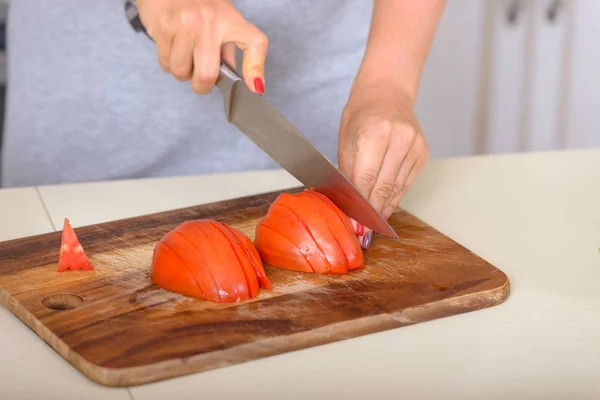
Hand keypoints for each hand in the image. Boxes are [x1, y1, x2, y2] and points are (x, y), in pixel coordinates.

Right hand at [137, 0, 267, 93]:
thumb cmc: (199, 2)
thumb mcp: (222, 17)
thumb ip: (229, 46)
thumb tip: (234, 75)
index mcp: (229, 19)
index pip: (254, 43)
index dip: (255, 68)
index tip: (254, 88)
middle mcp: (208, 22)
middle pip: (207, 75)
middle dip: (201, 86)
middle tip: (200, 79)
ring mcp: (184, 25)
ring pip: (181, 72)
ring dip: (182, 73)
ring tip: (184, 58)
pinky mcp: (162, 28)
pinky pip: (165, 63)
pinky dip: (168, 63)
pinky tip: (172, 48)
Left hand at [338, 85, 428, 247]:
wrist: (386, 93)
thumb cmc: (360, 115)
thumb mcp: (346, 140)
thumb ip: (348, 172)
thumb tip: (349, 204)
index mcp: (376, 131)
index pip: (366, 178)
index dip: (359, 205)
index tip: (353, 223)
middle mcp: (400, 137)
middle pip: (384, 185)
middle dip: (372, 211)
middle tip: (362, 230)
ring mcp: (415, 144)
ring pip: (398, 187)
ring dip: (384, 207)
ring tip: (373, 224)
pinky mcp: (423, 152)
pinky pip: (407, 182)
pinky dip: (395, 196)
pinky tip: (385, 208)